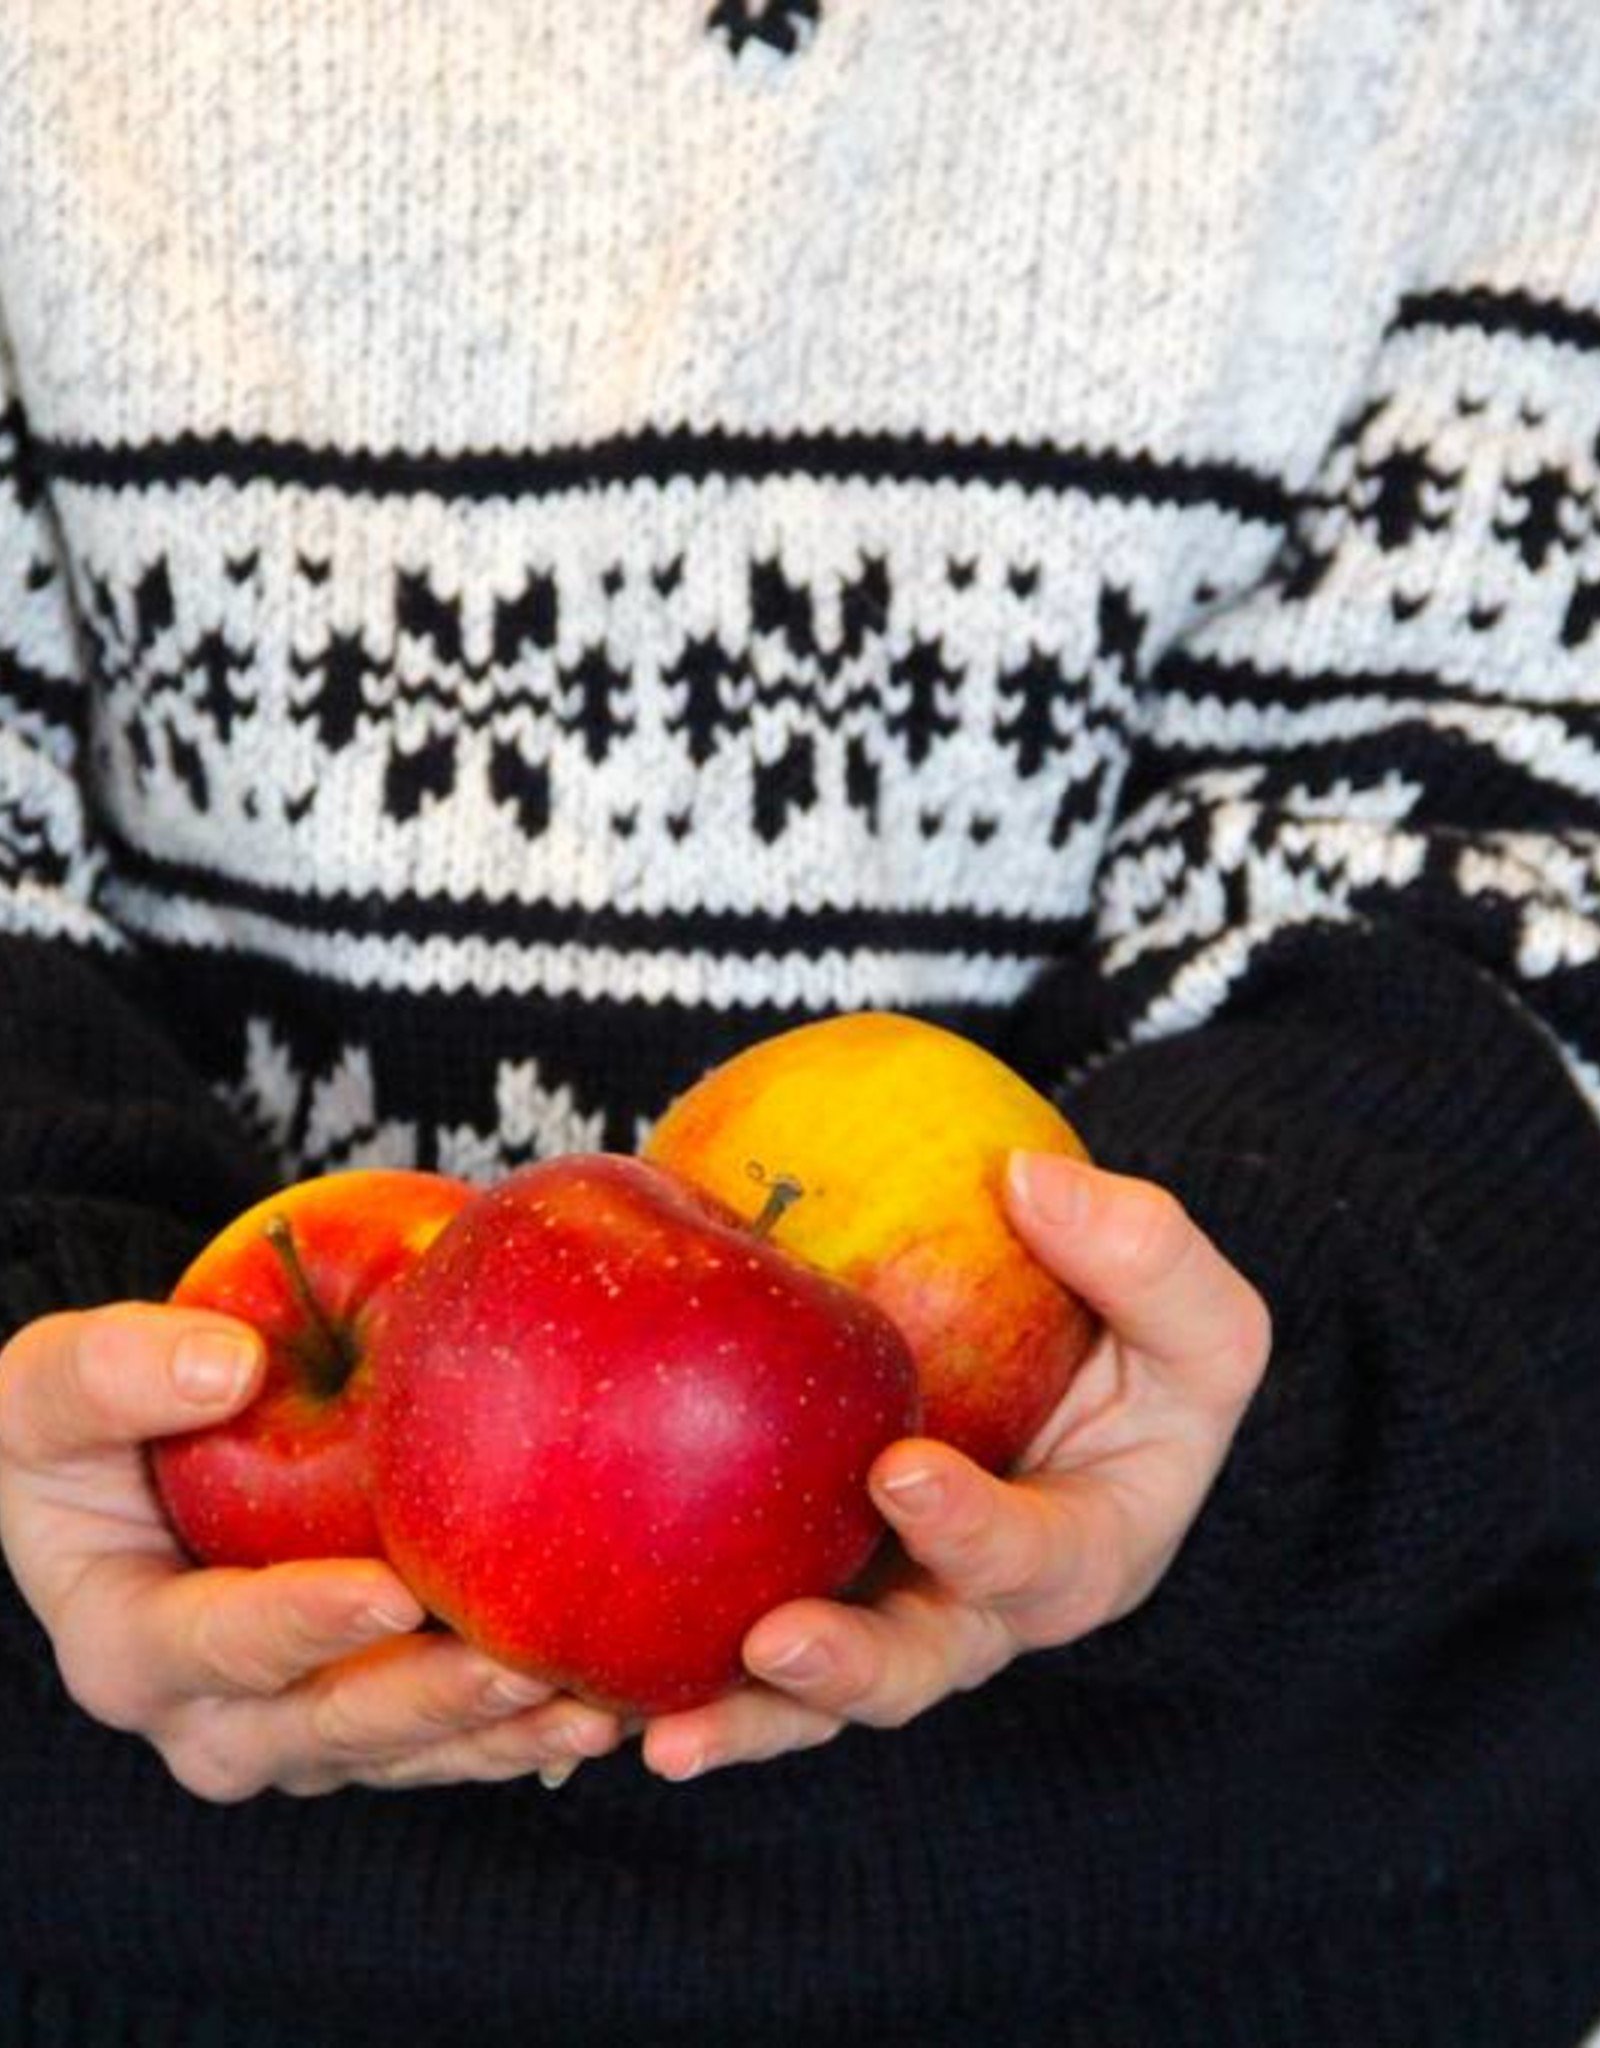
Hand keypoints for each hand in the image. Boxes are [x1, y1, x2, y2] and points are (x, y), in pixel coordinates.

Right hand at [0, 1301, 622, 1800]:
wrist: (142, 1467)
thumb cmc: (92, 1423)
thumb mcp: (52, 1384)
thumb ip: (113, 1370)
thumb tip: (226, 1364)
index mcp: (126, 1646)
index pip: (215, 1644)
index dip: (300, 1625)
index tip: (389, 1590)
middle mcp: (212, 1717)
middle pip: (330, 1727)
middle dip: (429, 1703)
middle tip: (524, 1664)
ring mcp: (301, 1731)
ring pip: (407, 1754)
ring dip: (500, 1734)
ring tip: (596, 1704)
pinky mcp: (374, 1722)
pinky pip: (452, 1742)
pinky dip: (527, 1729)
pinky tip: (612, 1699)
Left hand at [640, 1151, 1270, 1780]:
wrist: (1057, 1366)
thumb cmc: (1135, 1344)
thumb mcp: (1187, 1307)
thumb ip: (1146, 1252)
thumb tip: (1029, 1182)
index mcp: (1077, 1557)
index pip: (1033, 1561)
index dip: (974, 1533)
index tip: (904, 1473)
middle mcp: (969, 1610)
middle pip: (910, 1668)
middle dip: (843, 1671)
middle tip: (772, 1641)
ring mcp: (874, 1607)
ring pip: (803, 1690)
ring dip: (731, 1713)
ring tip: (647, 1731)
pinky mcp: (794, 1581)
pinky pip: (722, 1630)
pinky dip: (656, 1663)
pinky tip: (574, 1673)